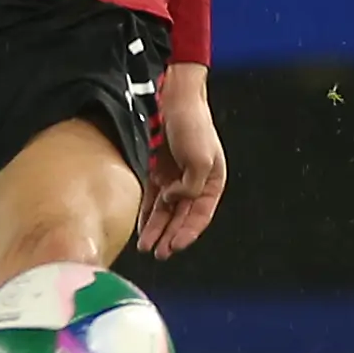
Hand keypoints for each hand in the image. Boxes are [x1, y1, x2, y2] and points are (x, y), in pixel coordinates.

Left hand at [137, 62, 224, 258]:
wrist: (174, 99)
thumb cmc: (193, 125)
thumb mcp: (200, 159)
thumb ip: (191, 187)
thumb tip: (174, 200)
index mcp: (212, 182)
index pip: (200, 215)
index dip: (188, 233)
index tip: (175, 246)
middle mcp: (194, 183)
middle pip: (182, 217)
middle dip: (170, 236)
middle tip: (158, 253)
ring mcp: (176, 178)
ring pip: (166, 211)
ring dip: (157, 229)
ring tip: (146, 247)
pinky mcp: (159, 172)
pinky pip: (153, 200)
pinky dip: (147, 215)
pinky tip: (141, 229)